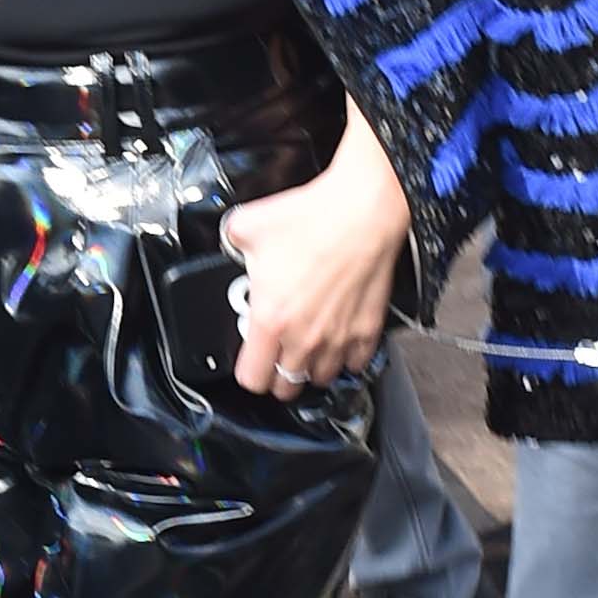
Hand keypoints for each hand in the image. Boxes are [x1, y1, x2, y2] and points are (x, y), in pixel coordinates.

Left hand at [225, 107, 409, 399]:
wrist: (363, 211)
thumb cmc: (311, 219)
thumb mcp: (248, 225)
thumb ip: (230, 242)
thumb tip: (230, 241)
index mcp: (270, 320)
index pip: (251, 378)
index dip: (246, 371)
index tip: (249, 359)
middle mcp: (304, 338)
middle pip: (285, 386)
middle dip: (277, 376)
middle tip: (275, 356)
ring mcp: (338, 338)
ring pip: (320, 379)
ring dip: (310, 369)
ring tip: (305, 349)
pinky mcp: (367, 331)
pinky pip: (355, 364)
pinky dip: (345, 358)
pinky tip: (338, 341)